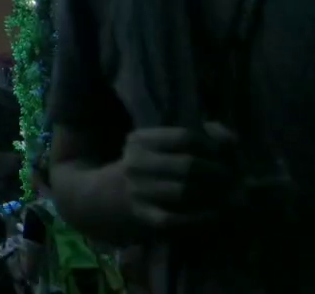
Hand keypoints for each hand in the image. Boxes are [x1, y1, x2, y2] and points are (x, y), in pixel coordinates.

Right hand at [119, 124, 240, 230]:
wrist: (118, 194)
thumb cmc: (157, 164)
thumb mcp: (169, 143)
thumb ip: (204, 136)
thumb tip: (231, 141)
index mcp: (141, 140)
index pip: (185, 137)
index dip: (213, 146)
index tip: (228, 155)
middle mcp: (135, 164)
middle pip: (187, 165)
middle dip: (218, 173)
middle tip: (234, 179)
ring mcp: (137, 190)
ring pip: (184, 192)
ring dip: (215, 195)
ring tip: (233, 196)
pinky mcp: (144, 215)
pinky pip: (178, 218)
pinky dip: (201, 216)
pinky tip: (217, 213)